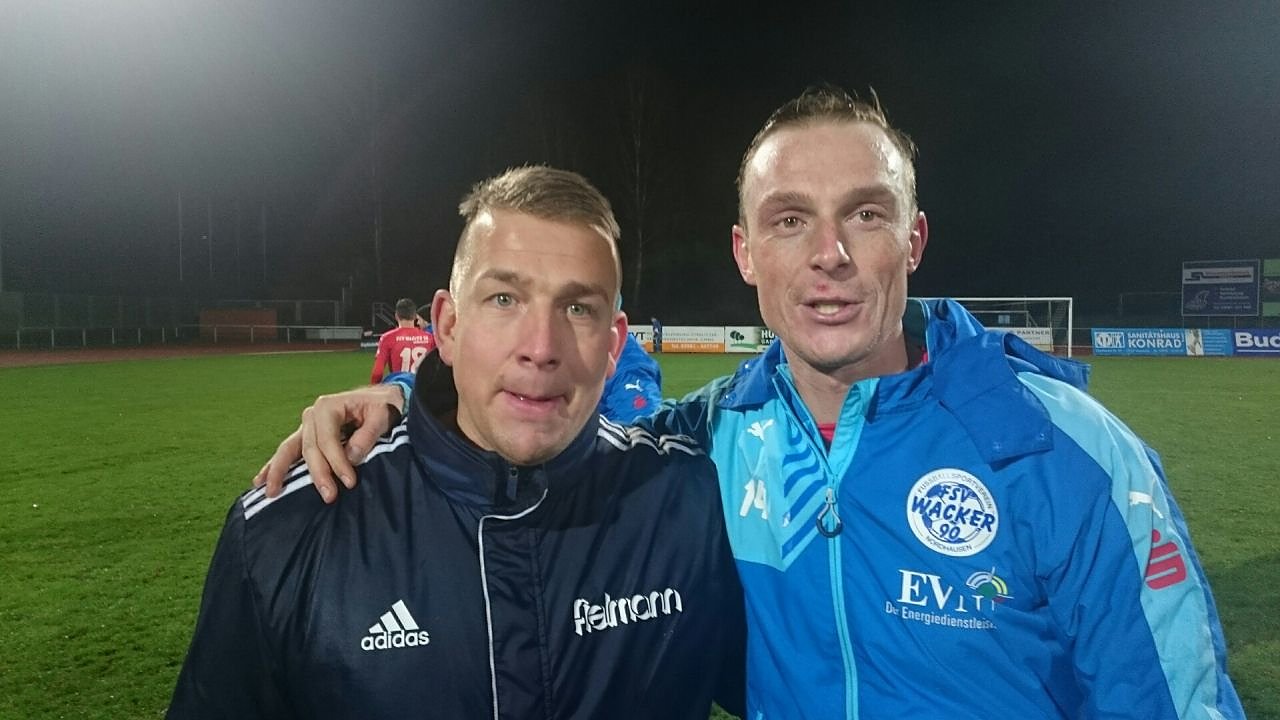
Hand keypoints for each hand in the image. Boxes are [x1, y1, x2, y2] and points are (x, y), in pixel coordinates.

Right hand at [252, 384, 402, 503]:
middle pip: (309, 448)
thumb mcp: (382, 415)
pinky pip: (289, 452)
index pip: (327, 439)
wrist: (380, 400)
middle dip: (318, 474)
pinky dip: (275, 466)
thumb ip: (368, 434)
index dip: (337, 462)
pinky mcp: (307, 437)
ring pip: (290, 450)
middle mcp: (312, 415)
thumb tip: (352, 456)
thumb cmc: (382, 406)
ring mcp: (307, 427)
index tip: (350, 482)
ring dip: (280, 471)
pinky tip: (261, 481)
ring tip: (272, 492)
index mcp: (328, 407)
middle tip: (329, 496)